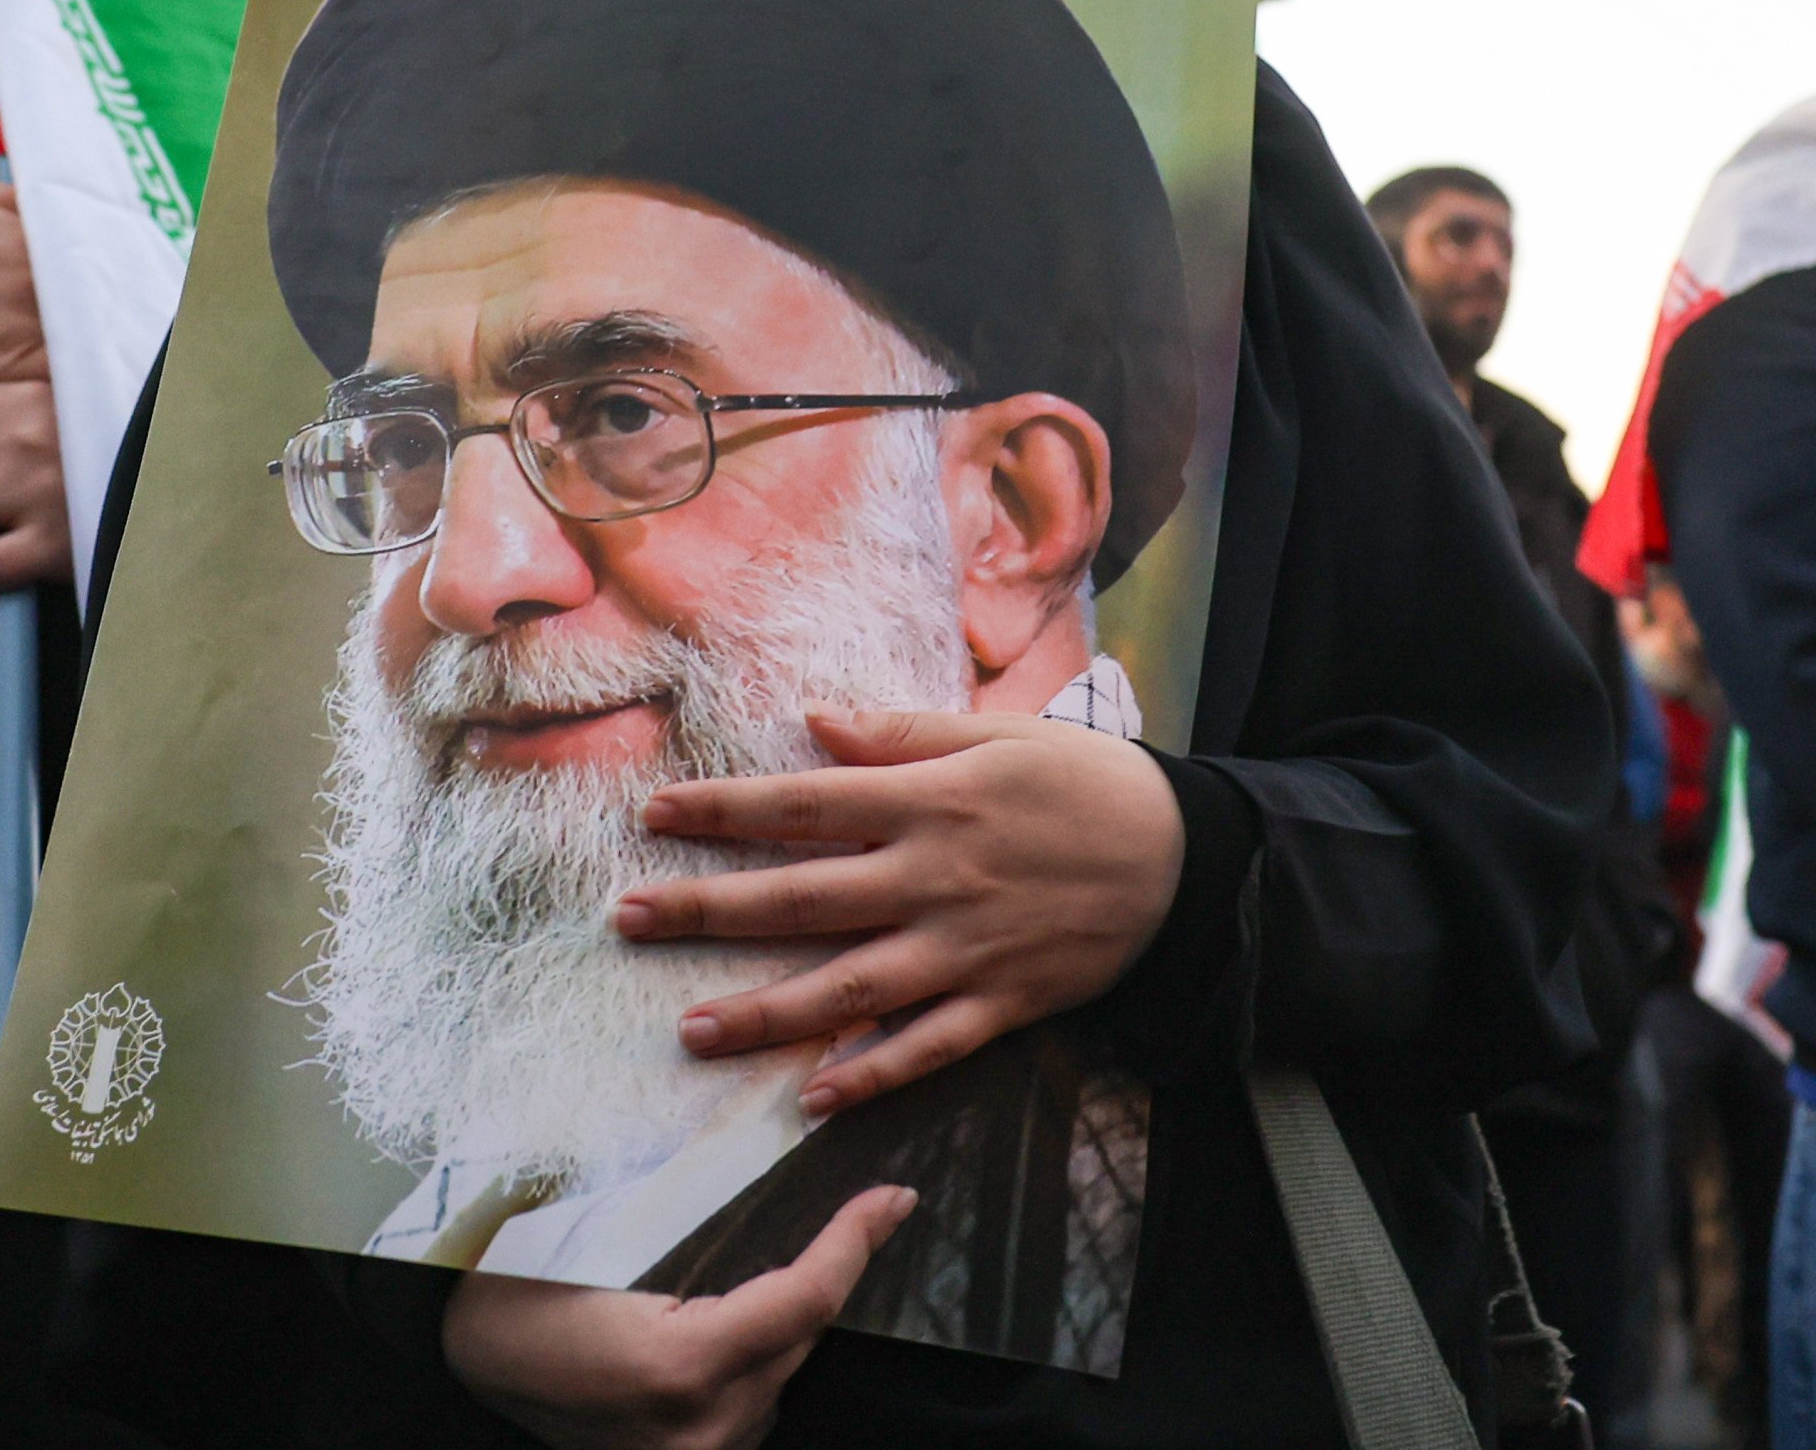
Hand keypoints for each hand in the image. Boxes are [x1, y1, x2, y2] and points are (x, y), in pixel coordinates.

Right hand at [445, 1185, 913, 1449]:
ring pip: (782, 1374)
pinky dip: (754, 1359)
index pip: (805, 1300)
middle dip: (823, 1272)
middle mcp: (700, 1428)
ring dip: (784, 1320)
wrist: (447, 1353)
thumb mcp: (587, 1235)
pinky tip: (727, 1320)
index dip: (855, 1243)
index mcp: (680, 1367)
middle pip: (801, 1338)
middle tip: (843, 1210)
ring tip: (767, 1262)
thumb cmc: (504, 1286)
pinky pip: (751, 1403)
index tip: (892, 1199)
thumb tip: (766, 1152)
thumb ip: (681, 1212)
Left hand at [619, 711, 1183, 1119]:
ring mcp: (967, 947)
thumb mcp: (998, 735)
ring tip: (693, 1028)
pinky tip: (814, 1094)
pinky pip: (928, 1046)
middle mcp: (935, 877)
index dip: (725, 810)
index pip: (804, 804)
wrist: (1187, 859)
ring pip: (850, 985)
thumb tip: (811, 722)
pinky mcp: (1004, 1001)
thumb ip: (900, 734)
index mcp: (930, 801)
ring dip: (767, 1010)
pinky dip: (872, 1073)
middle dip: (710, 909)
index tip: (653, 816)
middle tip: (629, 919)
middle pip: (804, 897)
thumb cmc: (1086, 784)